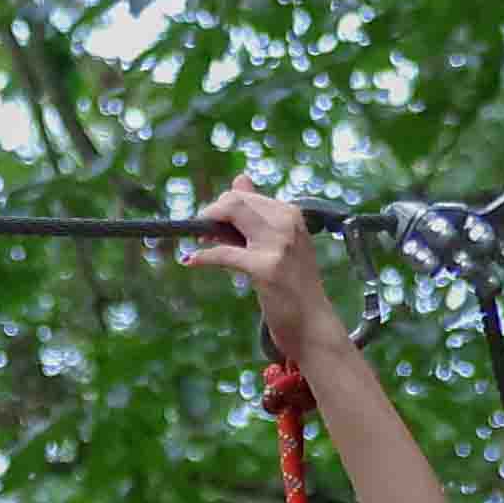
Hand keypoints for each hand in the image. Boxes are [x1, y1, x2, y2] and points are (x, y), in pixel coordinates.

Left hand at [177, 180, 345, 371]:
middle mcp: (287, 223)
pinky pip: (224, 253)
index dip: (221, 208)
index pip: (245, 196)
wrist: (312, 324)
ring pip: (229, 215)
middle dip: (211, 214)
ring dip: (206, 229)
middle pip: (234, 201)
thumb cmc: (293, 286)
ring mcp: (278, 244)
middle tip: (202, 234)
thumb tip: (240, 178)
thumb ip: (258, 212)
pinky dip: (202, 256)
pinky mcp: (266, 268)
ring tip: (199, 244)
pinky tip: (191, 261)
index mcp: (291, 214)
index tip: (212, 225)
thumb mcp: (279, 243)